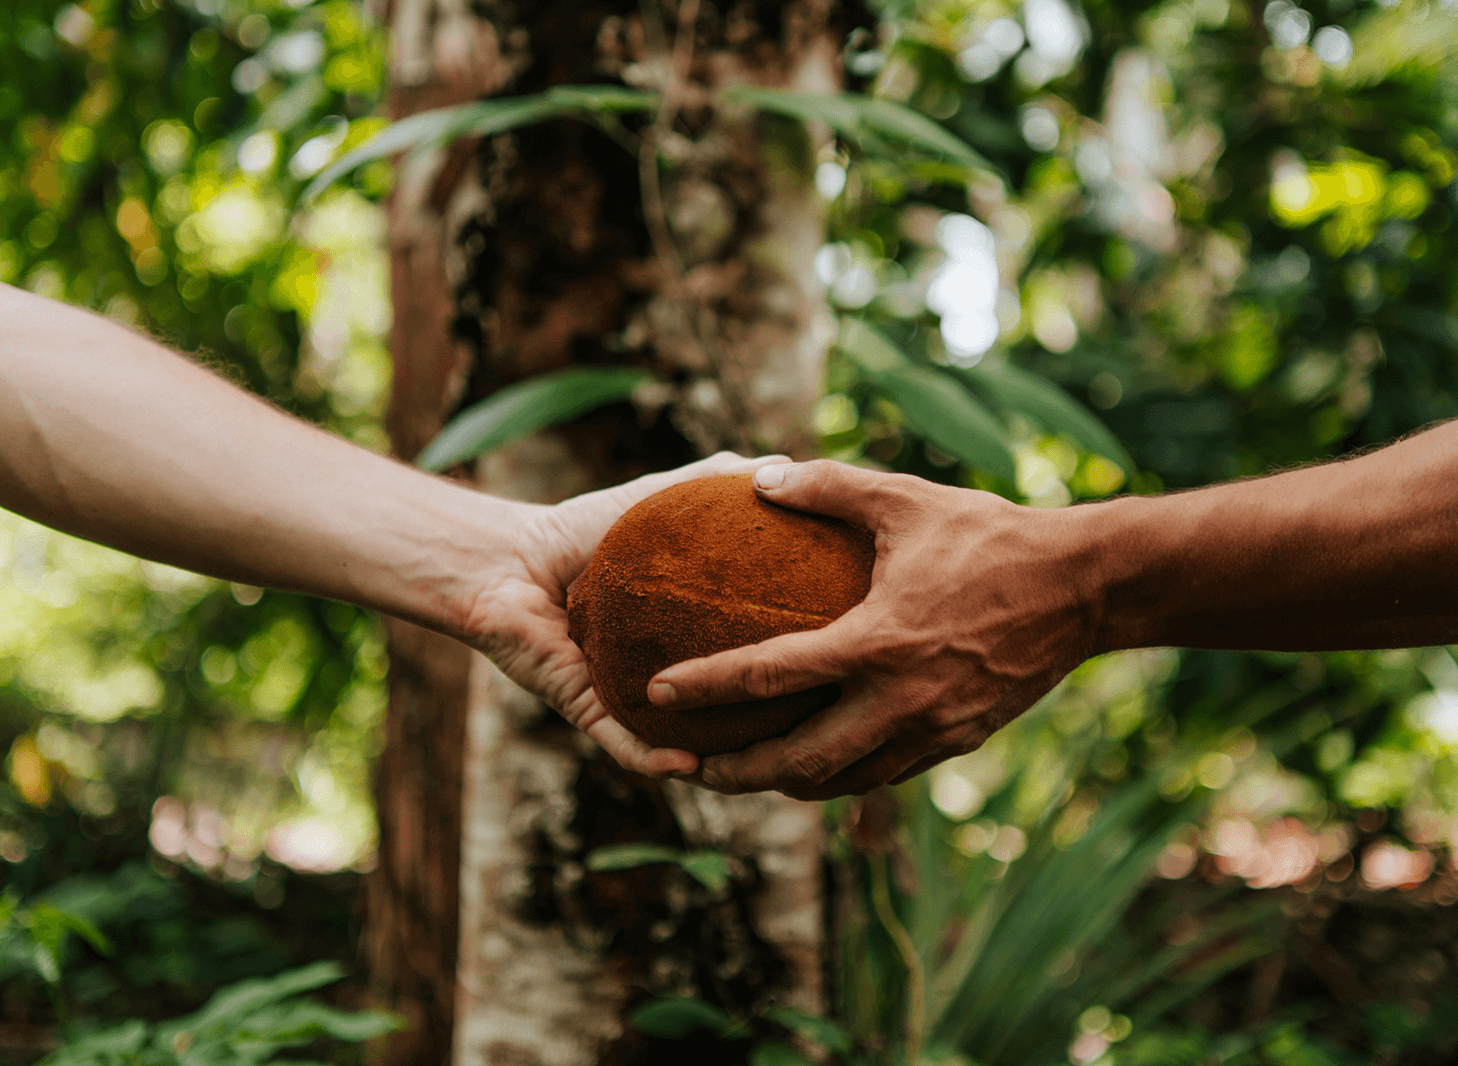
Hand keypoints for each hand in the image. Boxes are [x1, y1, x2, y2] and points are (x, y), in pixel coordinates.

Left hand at [462, 451, 789, 779]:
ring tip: (759, 771)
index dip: (798, 669)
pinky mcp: (590, 711)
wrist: (512, 557)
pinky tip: (686, 765)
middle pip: (730, 717)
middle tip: (815, 734)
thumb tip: (782, 463)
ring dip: (720, 769)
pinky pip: (624, 746)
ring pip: (682, 748)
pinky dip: (653, 759)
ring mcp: (632, 701)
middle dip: (770, 740)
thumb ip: (718, 481)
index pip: (755, 658)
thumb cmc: (584, 527)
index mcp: (695, 635)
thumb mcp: (663, 498)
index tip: (842, 666)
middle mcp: (670, 677)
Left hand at [645, 460, 1098, 798]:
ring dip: (783, 785)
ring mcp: (933, 731)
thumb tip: (759, 476)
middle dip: (732, 776)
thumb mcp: (905, 498)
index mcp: (878, 642)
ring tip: (738, 773)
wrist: (1086, 588)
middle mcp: (901, 701)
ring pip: (841, 783)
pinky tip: (812, 762)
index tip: (656, 694)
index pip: (772, 677)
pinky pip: (882, 775)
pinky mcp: (957, 743)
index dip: (707, 689)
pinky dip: (837, 777)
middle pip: (798, 764)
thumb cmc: (992, 536)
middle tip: (682, 769)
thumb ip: (827, 485)